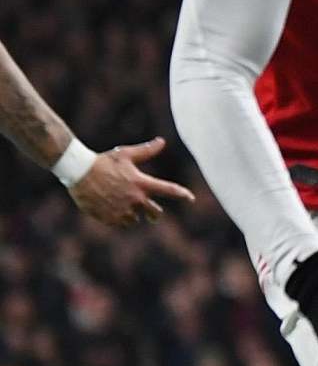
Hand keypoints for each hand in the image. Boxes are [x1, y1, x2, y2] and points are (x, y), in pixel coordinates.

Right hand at [68, 138, 196, 228]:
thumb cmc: (103, 161)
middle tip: (152, 214)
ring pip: (136, 219)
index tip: (191, 198)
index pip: (169, 190)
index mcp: (142, 183)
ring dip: (134, 215)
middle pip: (155, 213)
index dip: (182, 194)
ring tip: (123, 206)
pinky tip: (113, 210)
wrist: (78, 172)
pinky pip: (121, 223)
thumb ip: (146, 150)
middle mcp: (135, 199)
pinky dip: (120, 219)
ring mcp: (122, 210)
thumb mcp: (126, 154)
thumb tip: (162, 141)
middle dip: (154, 214)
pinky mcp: (109, 218)